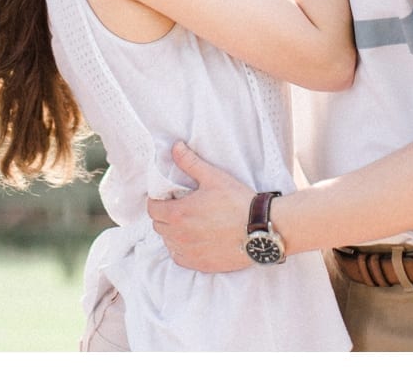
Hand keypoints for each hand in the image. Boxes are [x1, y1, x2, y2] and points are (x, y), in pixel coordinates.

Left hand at [147, 142, 254, 272]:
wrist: (260, 229)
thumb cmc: (237, 202)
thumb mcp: (213, 177)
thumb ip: (190, 162)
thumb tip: (175, 147)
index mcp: (178, 214)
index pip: (152, 208)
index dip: (158, 200)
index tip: (170, 197)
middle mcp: (179, 236)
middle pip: (158, 225)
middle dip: (164, 215)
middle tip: (181, 207)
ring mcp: (189, 252)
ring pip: (168, 242)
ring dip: (173, 232)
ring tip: (190, 223)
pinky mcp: (200, 264)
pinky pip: (180, 257)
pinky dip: (182, 249)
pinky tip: (195, 239)